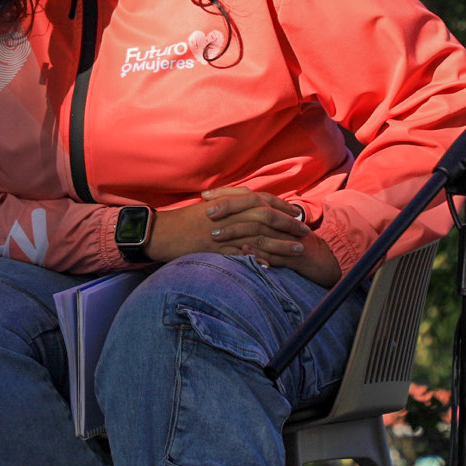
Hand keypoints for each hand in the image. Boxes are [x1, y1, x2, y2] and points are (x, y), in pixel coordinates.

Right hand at [143, 190, 340, 285]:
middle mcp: (228, 214)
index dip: (282, 207)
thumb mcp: (208, 207)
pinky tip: (273, 266)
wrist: (159, 232)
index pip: (262, 200)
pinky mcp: (215, 249)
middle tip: (305, 232)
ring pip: (259, 236)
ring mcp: (223, 232)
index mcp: (228, 201)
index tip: (297, 215)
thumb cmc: (182, 220)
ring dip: (281, 244)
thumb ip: (229, 204)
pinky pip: (241, 254)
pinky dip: (258, 259)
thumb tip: (249, 206)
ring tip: (298, 251)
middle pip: (267, 216)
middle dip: (289, 225)